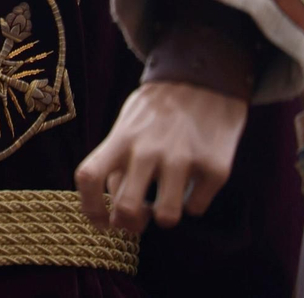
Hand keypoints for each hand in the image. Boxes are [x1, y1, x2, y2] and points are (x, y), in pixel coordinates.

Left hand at [75, 81, 247, 233]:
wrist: (206, 79)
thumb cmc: (158, 110)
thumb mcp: (128, 125)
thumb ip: (117, 161)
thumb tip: (113, 208)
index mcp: (121, 138)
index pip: (88, 177)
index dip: (89, 207)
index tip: (101, 220)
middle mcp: (148, 150)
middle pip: (126, 209)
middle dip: (130, 224)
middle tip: (138, 218)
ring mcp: (183, 160)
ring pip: (166, 218)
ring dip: (165, 216)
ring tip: (168, 200)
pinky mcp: (215, 168)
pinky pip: (197, 208)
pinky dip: (194, 201)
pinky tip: (194, 181)